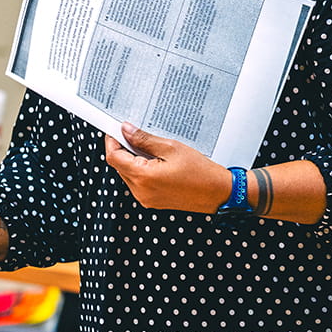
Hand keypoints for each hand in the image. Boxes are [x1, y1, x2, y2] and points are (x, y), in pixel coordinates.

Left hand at [104, 122, 230, 214]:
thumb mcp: (171, 148)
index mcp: (143, 177)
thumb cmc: (201, 172)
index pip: (113, 157)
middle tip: (134, 134)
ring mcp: (146, 199)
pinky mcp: (152, 201)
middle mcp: (141, 191)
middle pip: (119, 166)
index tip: (116, 130)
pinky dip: (140, 170)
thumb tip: (126, 130)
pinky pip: (137, 183)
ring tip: (149, 148)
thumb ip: (144, 139)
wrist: (219, 193)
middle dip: (123, 149)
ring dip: (132, 160)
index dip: (112, 141)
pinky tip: (154, 161)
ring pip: (127, 174)